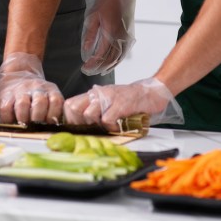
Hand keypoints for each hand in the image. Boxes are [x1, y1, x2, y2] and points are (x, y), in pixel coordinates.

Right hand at [0, 52, 63, 124]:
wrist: (18, 73)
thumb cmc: (36, 95)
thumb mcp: (50, 97)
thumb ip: (54, 110)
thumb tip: (53, 129)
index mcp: (50, 89)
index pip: (56, 101)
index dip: (53, 116)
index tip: (48, 124)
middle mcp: (36, 87)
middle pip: (40, 103)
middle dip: (37, 119)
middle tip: (35, 126)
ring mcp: (20, 90)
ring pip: (23, 105)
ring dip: (23, 119)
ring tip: (23, 124)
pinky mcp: (5, 94)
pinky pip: (6, 109)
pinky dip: (8, 119)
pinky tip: (11, 121)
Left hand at [63, 77, 182, 128]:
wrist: (151, 92)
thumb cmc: (130, 100)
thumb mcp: (108, 102)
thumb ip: (94, 109)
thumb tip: (80, 126)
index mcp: (93, 94)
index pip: (69, 104)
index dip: (70, 119)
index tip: (78, 128)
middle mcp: (98, 93)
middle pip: (73, 109)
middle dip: (80, 123)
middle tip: (93, 128)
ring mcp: (109, 97)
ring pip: (88, 114)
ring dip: (97, 125)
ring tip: (108, 126)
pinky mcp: (120, 104)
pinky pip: (107, 120)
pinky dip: (112, 127)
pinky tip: (119, 125)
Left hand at [79, 0, 138, 75]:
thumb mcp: (94, 15)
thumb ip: (90, 34)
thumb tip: (86, 50)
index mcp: (111, 33)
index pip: (101, 55)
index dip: (93, 63)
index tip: (85, 67)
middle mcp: (120, 37)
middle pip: (110, 59)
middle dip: (99, 67)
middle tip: (89, 71)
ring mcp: (126, 36)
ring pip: (118, 57)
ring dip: (108, 65)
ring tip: (99, 70)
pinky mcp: (129, 33)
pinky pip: (124, 51)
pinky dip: (118, 59)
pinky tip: (112, 62)